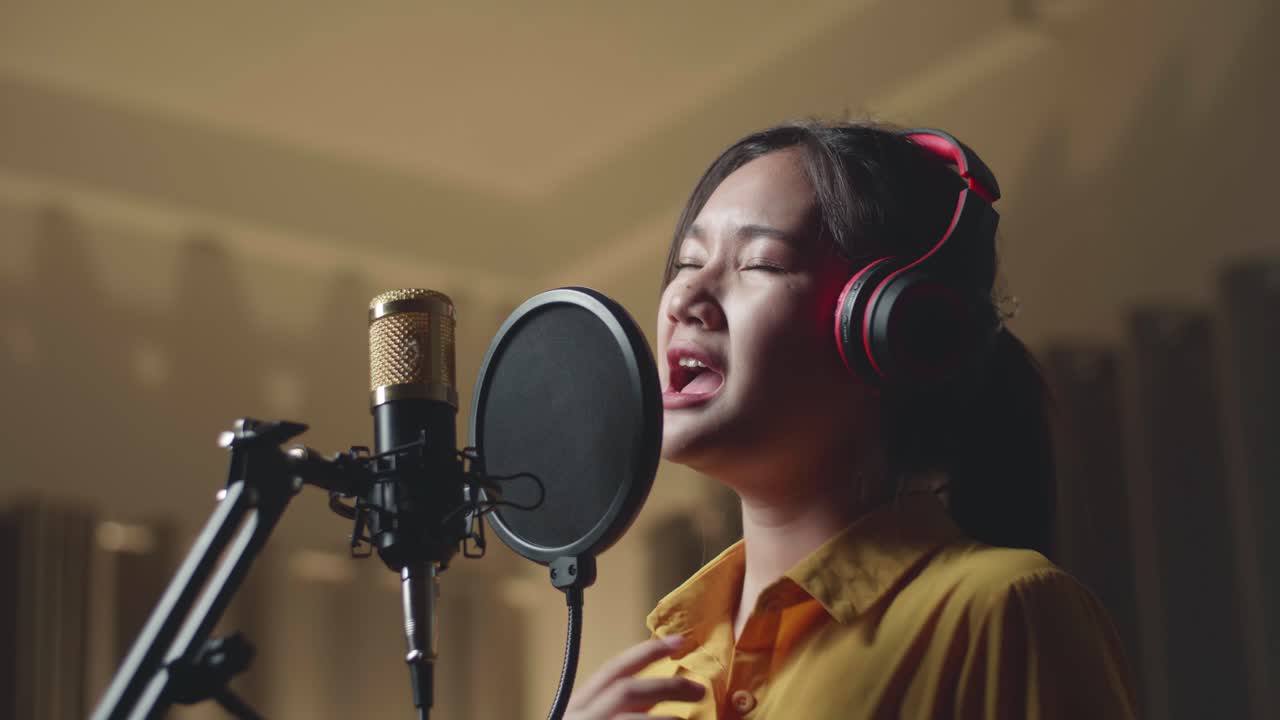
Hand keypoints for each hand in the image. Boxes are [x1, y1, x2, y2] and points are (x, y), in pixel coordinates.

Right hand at [564, 635, 706, 718]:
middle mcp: (580, 716)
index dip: (647, 651)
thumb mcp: (598, 718)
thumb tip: (663, 693)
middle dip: (666, 686)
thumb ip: (624, 708)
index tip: (678, 641)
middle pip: (626, 689)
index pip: (614, 668)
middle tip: (699, 689)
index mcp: (578, 706)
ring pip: (632, 716)